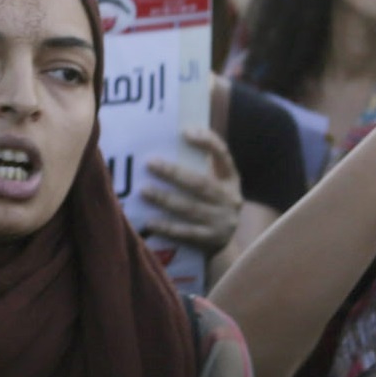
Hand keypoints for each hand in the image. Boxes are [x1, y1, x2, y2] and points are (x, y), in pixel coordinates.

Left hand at [137, 127, 244, 255]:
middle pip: (201, 184)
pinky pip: (186, 233)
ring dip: (166, 199)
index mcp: (231, 179)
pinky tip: (149, 221)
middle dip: (174, 173)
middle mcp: (230, 199)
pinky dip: (167, 227)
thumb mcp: (216, 184)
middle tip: (150, 163)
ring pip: (191, 208)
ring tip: (144, 190)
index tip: (186, 132)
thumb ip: (201, 166)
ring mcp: (222, 221)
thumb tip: (171, 140)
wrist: (225, 244)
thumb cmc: (212, 204)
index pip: (223, 155)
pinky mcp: (211, 241)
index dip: (207, 142)